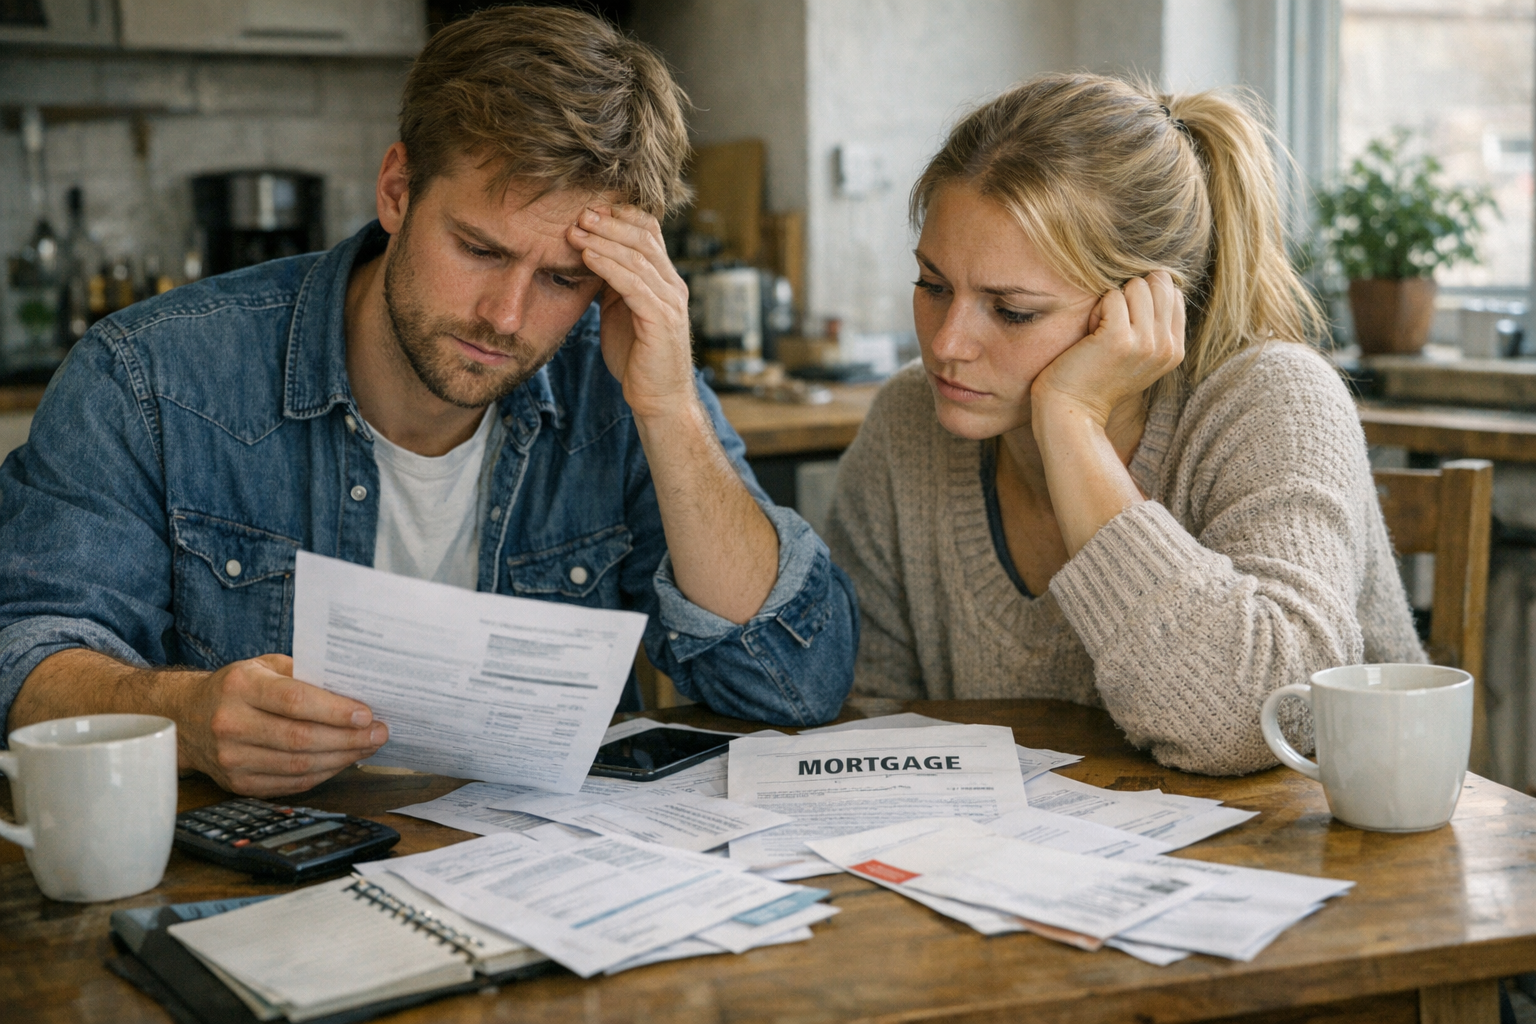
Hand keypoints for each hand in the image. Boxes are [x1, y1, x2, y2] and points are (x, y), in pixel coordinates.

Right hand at [175, 654, 386, 796]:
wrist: (187, 718)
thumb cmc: (238, 687)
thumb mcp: (264, 666)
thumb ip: (303, 674)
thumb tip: (353, 688)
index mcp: (241, 686)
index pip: (295, 701)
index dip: (334, 710)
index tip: (366, 714)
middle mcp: (231, 723)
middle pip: (301, 738)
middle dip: (347, 739)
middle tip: (379, 734)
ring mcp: (232, 758)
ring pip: (298, 766)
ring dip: (340, 759)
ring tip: (367, 748)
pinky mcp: (237, 784)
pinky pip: (290, 784)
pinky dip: (322, 775)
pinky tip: (341, 762)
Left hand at [568, 206, 696, 421]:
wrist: (658, 398)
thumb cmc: (637, 356)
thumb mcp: (620, 310)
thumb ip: (612, 283)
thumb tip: (587, 255)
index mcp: (665, 279)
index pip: (649, 232)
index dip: (619, 215)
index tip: (588, 209)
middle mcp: (673, 285)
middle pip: (643, 237)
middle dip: (608, 222)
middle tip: (578, 212)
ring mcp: (670, 301)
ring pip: (637, 257)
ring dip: (602, 240)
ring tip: (575, 231)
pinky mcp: (661, 320)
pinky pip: (633, 285)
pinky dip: (608, 267)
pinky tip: (587, 257)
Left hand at [1030, 271, 1184, 427]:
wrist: (1072, 409)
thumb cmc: (1096, 377)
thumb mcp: (1138, 355)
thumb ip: (1154, 325)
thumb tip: (1159, 277)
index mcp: (1175, 351)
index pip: (1173, 294)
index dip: (1145, 300)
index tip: (1125, 327)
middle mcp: (1165, 347)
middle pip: (1158, 284)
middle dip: (1130, 296)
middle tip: (1111, 326)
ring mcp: (1145, 343)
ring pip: (1137, 286)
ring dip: (1112, 301)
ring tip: (1100, 331)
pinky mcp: (1118, 338)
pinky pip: (1112, 296)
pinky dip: (1096, 309)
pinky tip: (1090, 333)